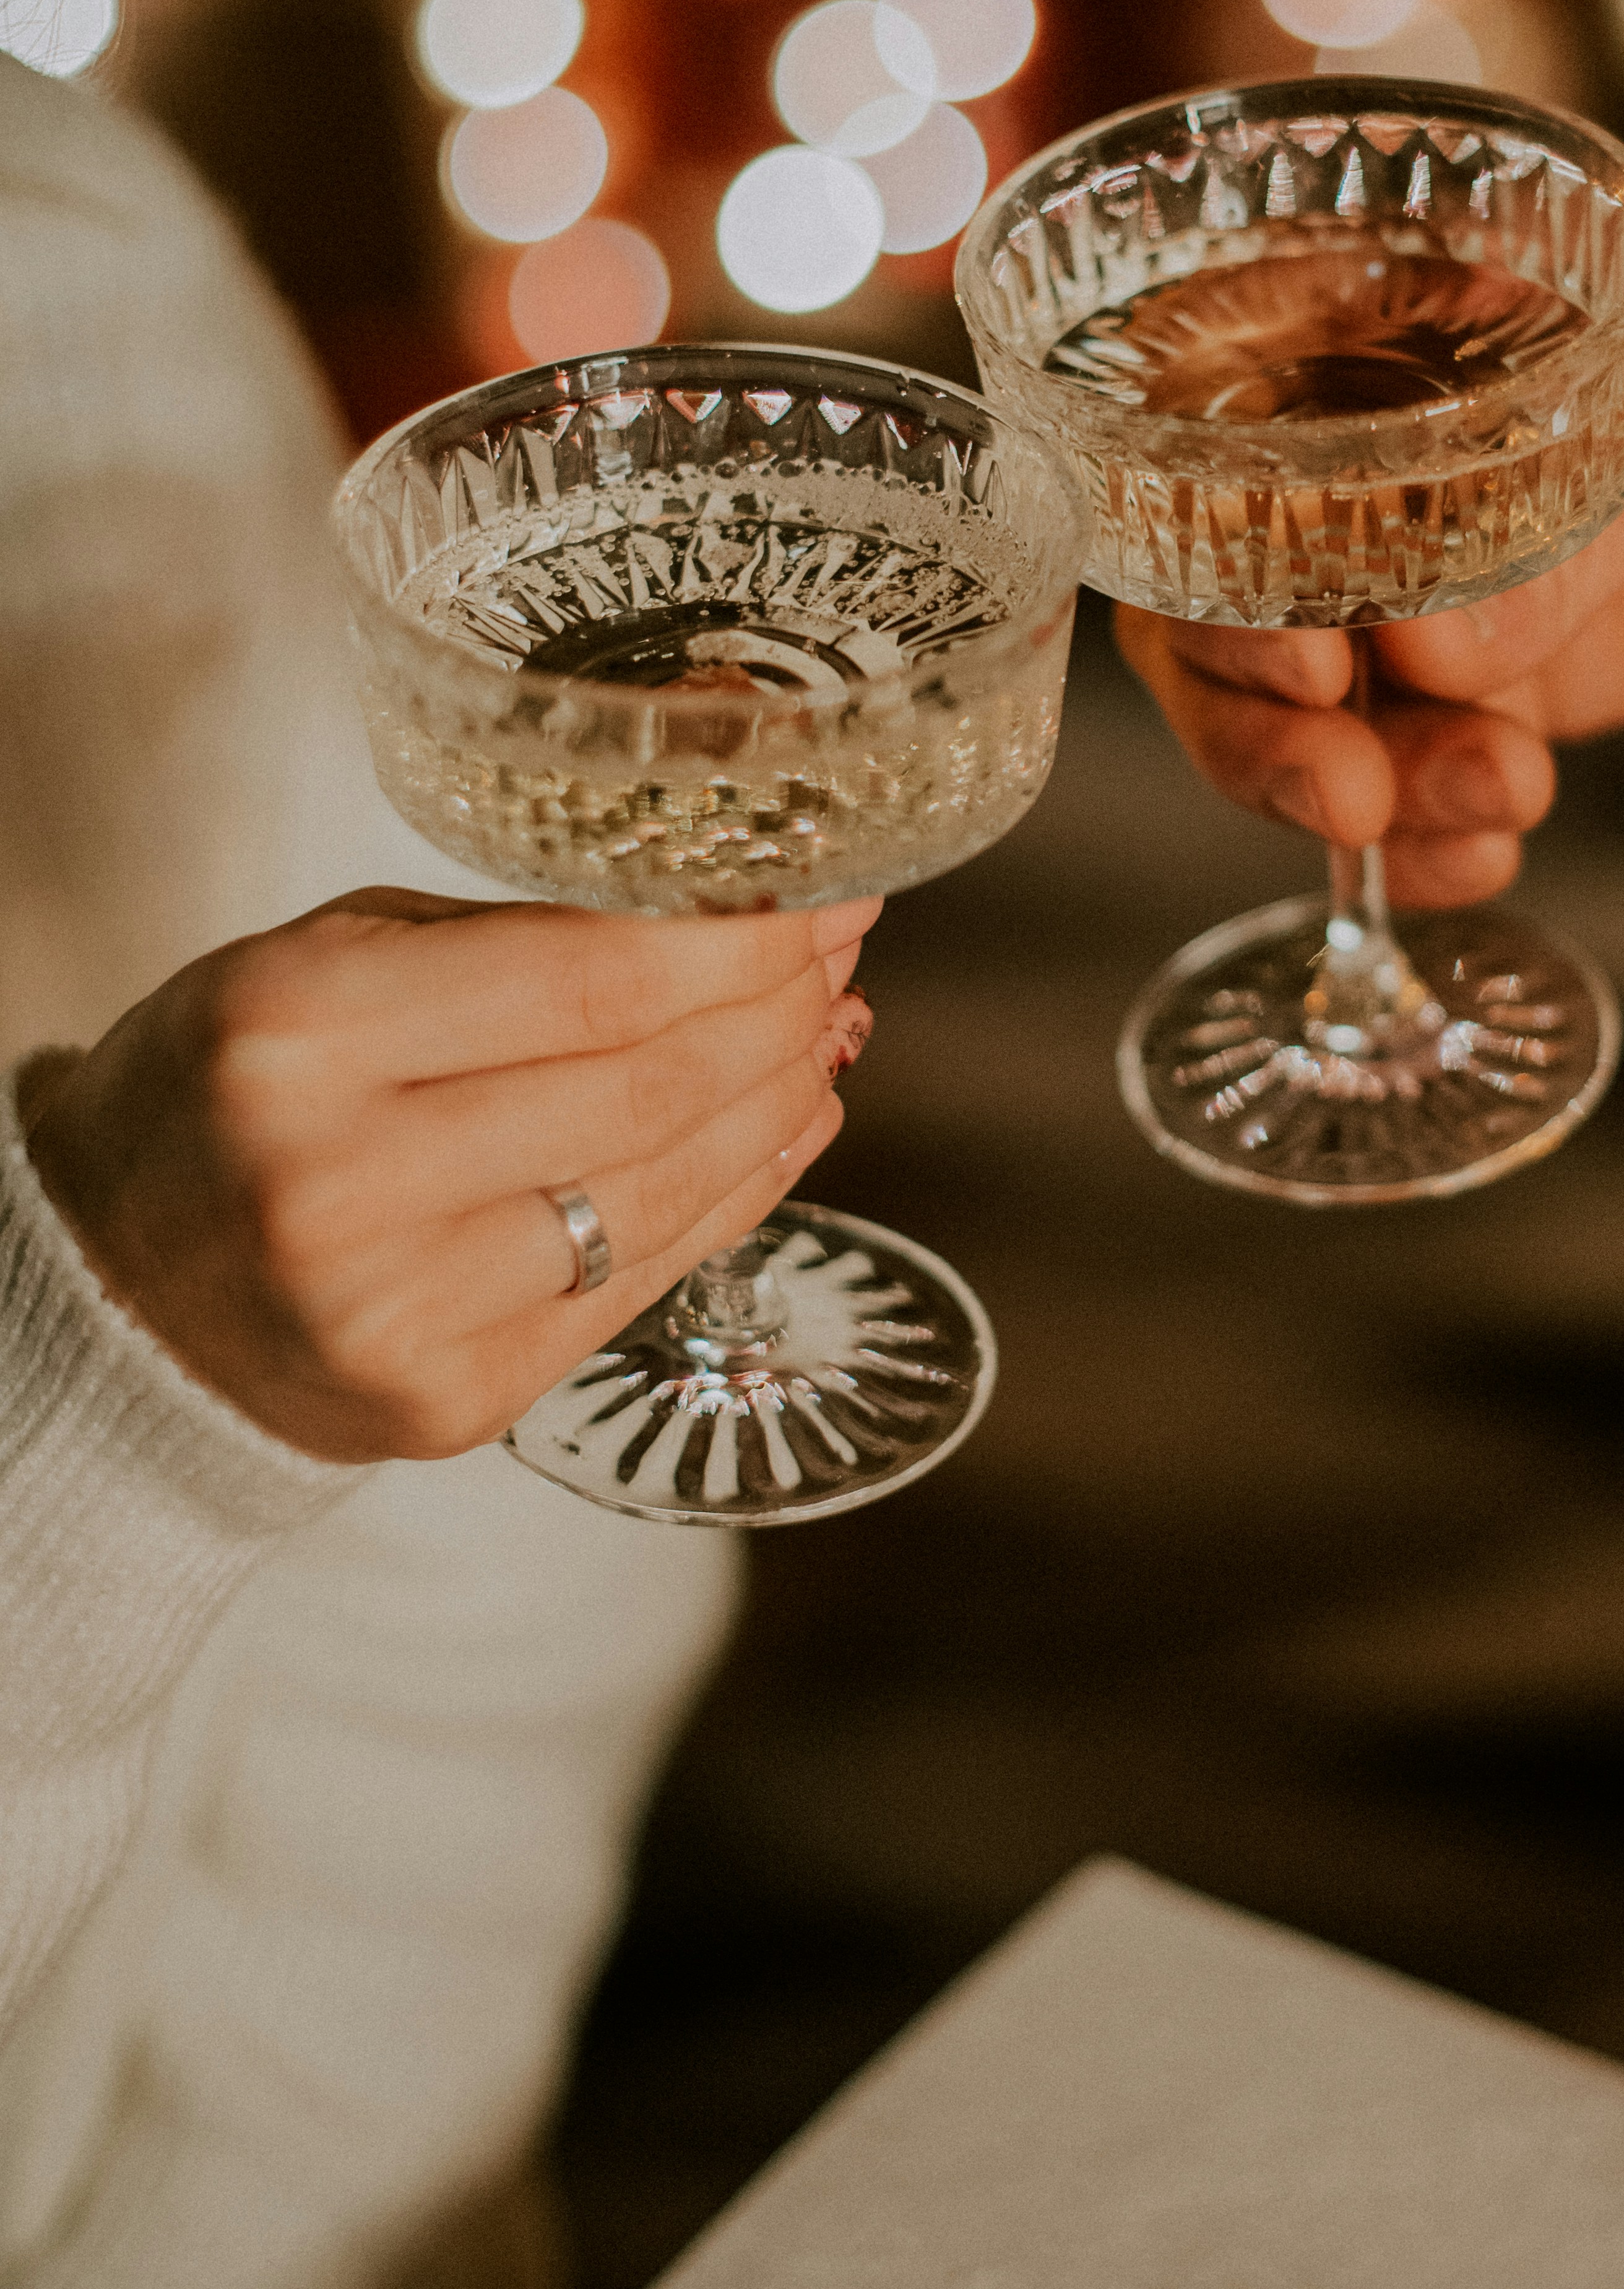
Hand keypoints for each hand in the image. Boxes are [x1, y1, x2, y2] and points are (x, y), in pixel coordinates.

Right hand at [25, 888, 881, 1466]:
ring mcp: (397, 1310)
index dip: (738, 937)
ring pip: (662, 1187)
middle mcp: (343, 1180)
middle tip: (839, 947)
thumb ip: (510, 932)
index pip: (589, 979)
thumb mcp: (323, 961)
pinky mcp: (447, 1402)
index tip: (820, 886)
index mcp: (301, 1032)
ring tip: (827, 1025)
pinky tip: (788, 1123)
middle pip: (645, 1084)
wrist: (119, 1293)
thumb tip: (728, 901)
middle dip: (776, 1006)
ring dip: (777, 1096)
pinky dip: (739, 1194)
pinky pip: (640, 1283)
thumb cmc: (232, 1090)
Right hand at [1117, 144, 1623, 902]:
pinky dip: (1427, 841)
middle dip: (1267, 736)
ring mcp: (1407, 594)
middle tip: (1355, 796)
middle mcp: (1338, 482)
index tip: (1311, 670)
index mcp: (1338, 350)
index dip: (1214, 591)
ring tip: (1503, 807)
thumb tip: (1426, 655)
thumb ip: (1560, 532)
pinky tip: (1483, 860)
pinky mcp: (1486, 683)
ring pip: (1306, 731)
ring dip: (1373, 801)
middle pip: (1217, 634)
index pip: (1198, 484)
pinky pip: (1407, 784)